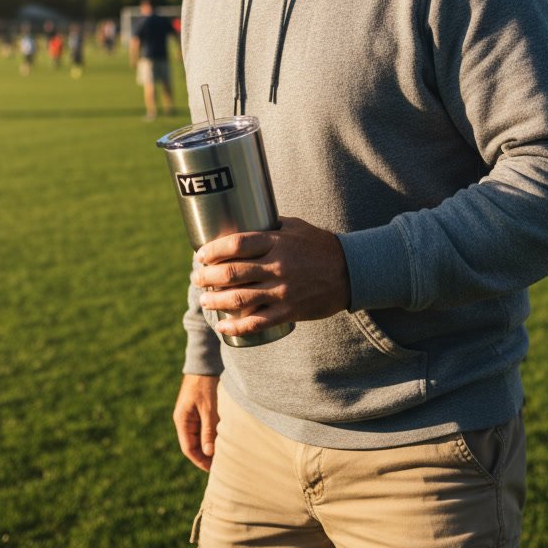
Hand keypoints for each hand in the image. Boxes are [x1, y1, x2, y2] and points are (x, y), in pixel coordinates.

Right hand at [173, 374, 218, 471]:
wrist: (203, 363)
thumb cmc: (205, 385)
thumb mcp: (208, 408)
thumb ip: (208, 430)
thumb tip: (208, 453)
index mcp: (182, 420)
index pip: (189, 448)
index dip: (200, 461)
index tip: (213, 470)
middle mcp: (184, 420)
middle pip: (193, 444)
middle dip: (205, 456)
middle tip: (221, 465)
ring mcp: (191, 415)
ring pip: (199, 437)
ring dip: (209, 446)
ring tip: (223, 455)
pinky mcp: (198, 410)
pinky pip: (203, 428)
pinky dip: (211, 435)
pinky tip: (222, 440)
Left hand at [192, 217, 350, 340]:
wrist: (351, 271)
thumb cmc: (320, 245)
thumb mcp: (296, 226)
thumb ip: (270, 225)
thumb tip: (243, 220)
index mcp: (277, 242)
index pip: (236, 244)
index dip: (213, 250)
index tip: (200, 254)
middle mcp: (277, 266)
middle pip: (232, 272)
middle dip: (207, 276)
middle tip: (196, 277)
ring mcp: (283, 291)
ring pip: (239, 298)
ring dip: (215, 300)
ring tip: (204, 300)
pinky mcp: (290, 311)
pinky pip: (257, 322)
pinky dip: (237, 327)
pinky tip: (223, 326)